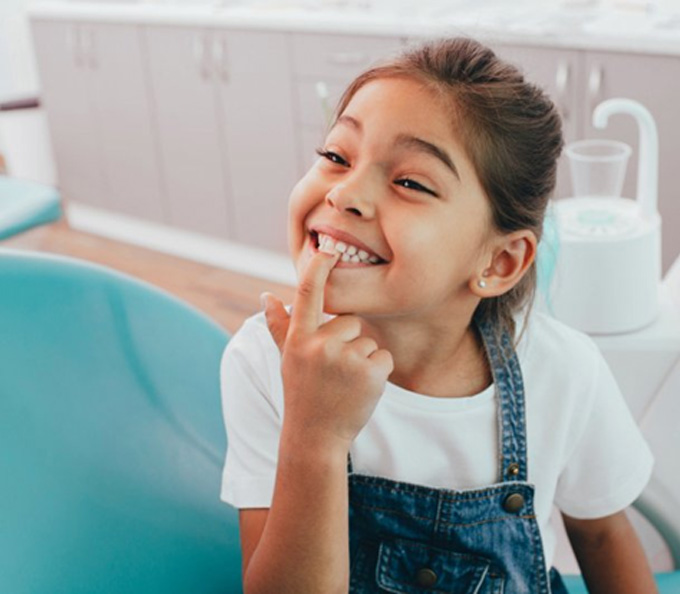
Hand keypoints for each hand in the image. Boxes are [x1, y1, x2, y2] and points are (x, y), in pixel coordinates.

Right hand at [262, 250, 393, 450]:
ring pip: (368, 341)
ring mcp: (345, 359)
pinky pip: (384, 357)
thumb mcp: (287, 359)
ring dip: (362, 360)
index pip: (307, 293)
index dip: (318, 267)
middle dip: (348, 341)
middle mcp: (320, 345)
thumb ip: (279, 326)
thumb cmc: (302, 393)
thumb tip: (266, 295)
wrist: (316, 437)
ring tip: (344, 383)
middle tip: (334, 371)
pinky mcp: (370, 372)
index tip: (328, 249)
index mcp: (299, 338)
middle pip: (350, 321)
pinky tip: (360, 390)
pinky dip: (378, 372)